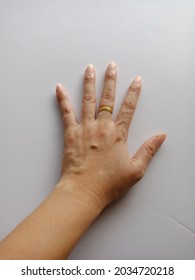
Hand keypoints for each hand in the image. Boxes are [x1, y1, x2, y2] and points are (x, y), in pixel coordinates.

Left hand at [55, 62, 165, 209]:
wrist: (84, 191)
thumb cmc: (109, 183)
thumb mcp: (135, 169)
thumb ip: (148, 150)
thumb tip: (161, 136)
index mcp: (118, 134)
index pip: (129, 108)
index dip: (134, 93)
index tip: (136, 80)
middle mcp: (102, 127)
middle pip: (108, 98)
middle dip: (111, 80)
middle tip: (112, 66)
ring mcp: (85, 128)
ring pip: (88, 100)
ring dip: (89, 83)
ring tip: (90, 69)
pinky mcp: (71, 133)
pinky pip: (66, 113)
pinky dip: (63, 99)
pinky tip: (59, 88)